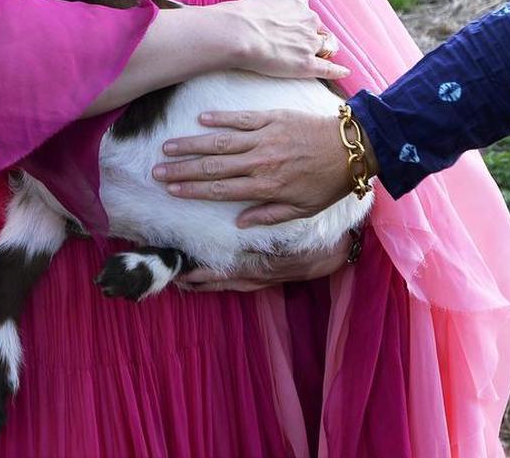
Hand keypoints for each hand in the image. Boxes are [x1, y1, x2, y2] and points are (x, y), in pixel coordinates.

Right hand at [153, 107, 377, 224]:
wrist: (352, 148)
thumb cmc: (328, 182)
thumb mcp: (303, 209)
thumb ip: (269, 215)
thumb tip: (240, 223)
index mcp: (266, 187)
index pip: (221, 189)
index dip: (194, 190)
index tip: (172, 191)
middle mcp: (260, 162)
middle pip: (213, 167)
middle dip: (182, 170)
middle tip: (157, 171)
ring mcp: (264, 138)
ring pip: (220, 142)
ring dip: (192, 144)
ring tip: (168, 147)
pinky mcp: (271, 118)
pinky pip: (240, 118)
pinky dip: (220, 119)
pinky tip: (200, 120)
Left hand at [176, 232, 352, 291]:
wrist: (337, 252)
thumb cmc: (313, 239)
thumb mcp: (290, 235)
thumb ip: (266, 229)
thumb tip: (241, 224)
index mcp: (259, 266)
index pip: (224, 274)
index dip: (201, 275)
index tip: (180, 272)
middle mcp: (256, 277)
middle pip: (220, 283)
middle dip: (197, 282)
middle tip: (172, 278)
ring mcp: (261, 280)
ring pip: (228, 285)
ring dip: (206, 284)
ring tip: (182, 280)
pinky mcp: (266, 279)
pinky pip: (237, 283)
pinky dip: (221, 282)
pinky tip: (208, 278)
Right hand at [218, 0, 349, 81]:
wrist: (239, 32)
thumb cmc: (244, 14)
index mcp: (298, 1)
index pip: (306, 10)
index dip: (301, 19)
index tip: (293, 24)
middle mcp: (309, 19)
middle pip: (317, 28)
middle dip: (311, 35)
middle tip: (296, 43)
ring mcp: (309, 42)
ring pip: (326, 46)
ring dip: (323, 50)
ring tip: (320, 56)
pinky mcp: (307, 64)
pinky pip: (328, 68)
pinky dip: (337, 71)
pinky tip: (343, 72)